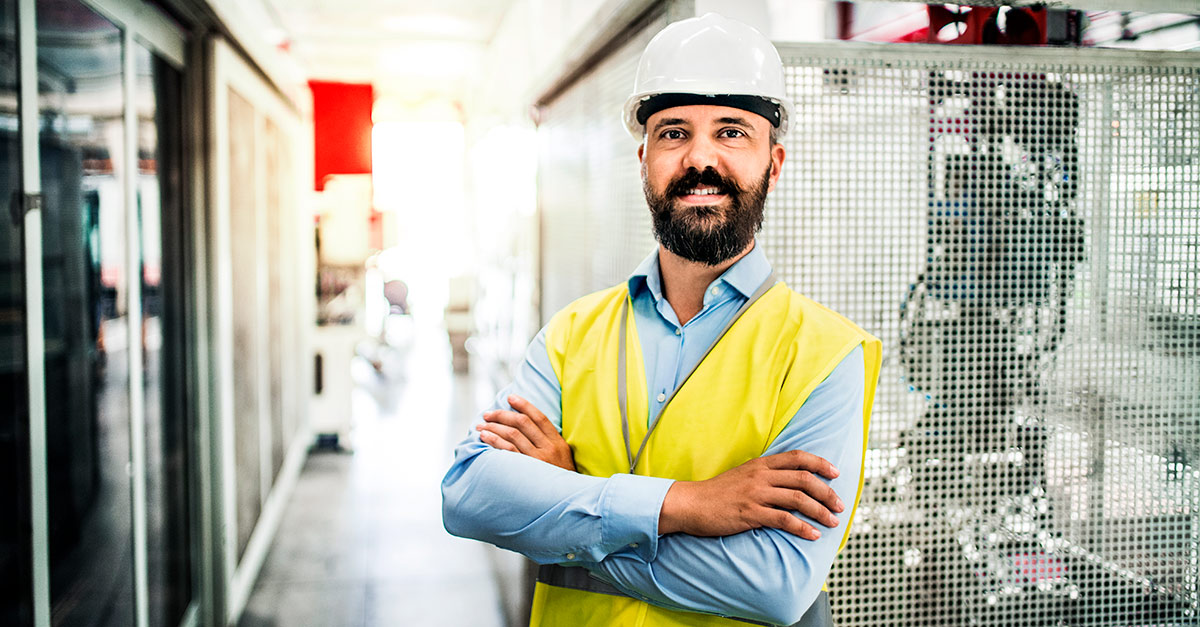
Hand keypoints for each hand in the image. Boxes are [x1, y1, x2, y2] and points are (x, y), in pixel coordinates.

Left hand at [476, 395, 575, 471]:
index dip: (524, 405)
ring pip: (513, 435)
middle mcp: (549, 449)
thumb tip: (527, 427)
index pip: (539, 417)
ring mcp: (538, 460)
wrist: (566, 502)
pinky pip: (508, 452)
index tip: (510, 398)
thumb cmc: (560, 480)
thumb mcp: (562, 458)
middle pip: (522, 423)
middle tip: (488, 414)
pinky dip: (495, 441)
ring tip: (482, 425)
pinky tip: (485, 437)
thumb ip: (549, 442)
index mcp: (558, 443)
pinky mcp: (527, 472)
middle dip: (503, 415)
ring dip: (494, 427)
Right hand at [658, 450, 843, 539]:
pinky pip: (783, 519)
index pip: (797, 457)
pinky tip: (812, 535)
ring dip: (820, 511)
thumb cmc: (716, 493)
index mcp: (760, 464)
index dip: (820, 464)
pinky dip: (802, 528)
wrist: (690, 504)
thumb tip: (787, 482)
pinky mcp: (750, 514)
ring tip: (832, 522)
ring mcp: (756, 494)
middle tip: (840, 505)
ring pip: (798, 498)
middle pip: (804, 478)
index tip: (836, 474)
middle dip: (827, 492)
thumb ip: (764, 475)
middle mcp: (761, 476)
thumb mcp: (742, 475)